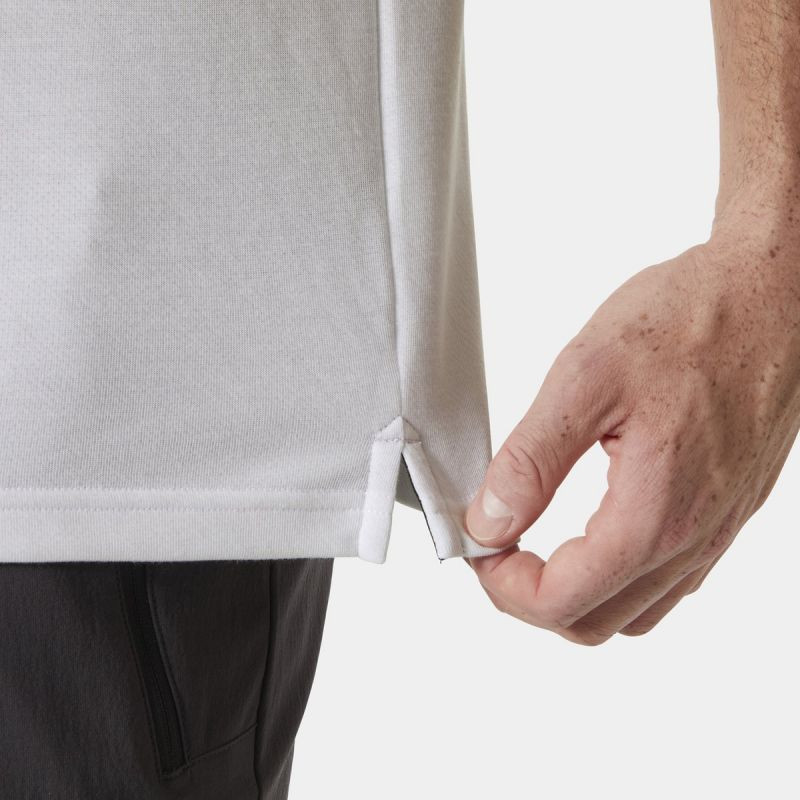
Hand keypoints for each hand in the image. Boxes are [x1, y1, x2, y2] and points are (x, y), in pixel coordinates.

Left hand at [463, 231, 799, 644]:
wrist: (773, 293)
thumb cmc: (690, 322)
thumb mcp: (585, 379)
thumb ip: (531, 461)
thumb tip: (489, 522)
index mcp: (655, 514)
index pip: (561, 601)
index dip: (502, 587)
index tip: (478, 546)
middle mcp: (694, 538)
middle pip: (594, 622)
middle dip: (531, 598)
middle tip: (497, 548)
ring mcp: (717, 531)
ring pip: (633, 611)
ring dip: (574, 594)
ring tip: (535, 544)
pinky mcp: (728, 512)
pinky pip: (669, 580)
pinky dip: (617, 576)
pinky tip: (594, 531)